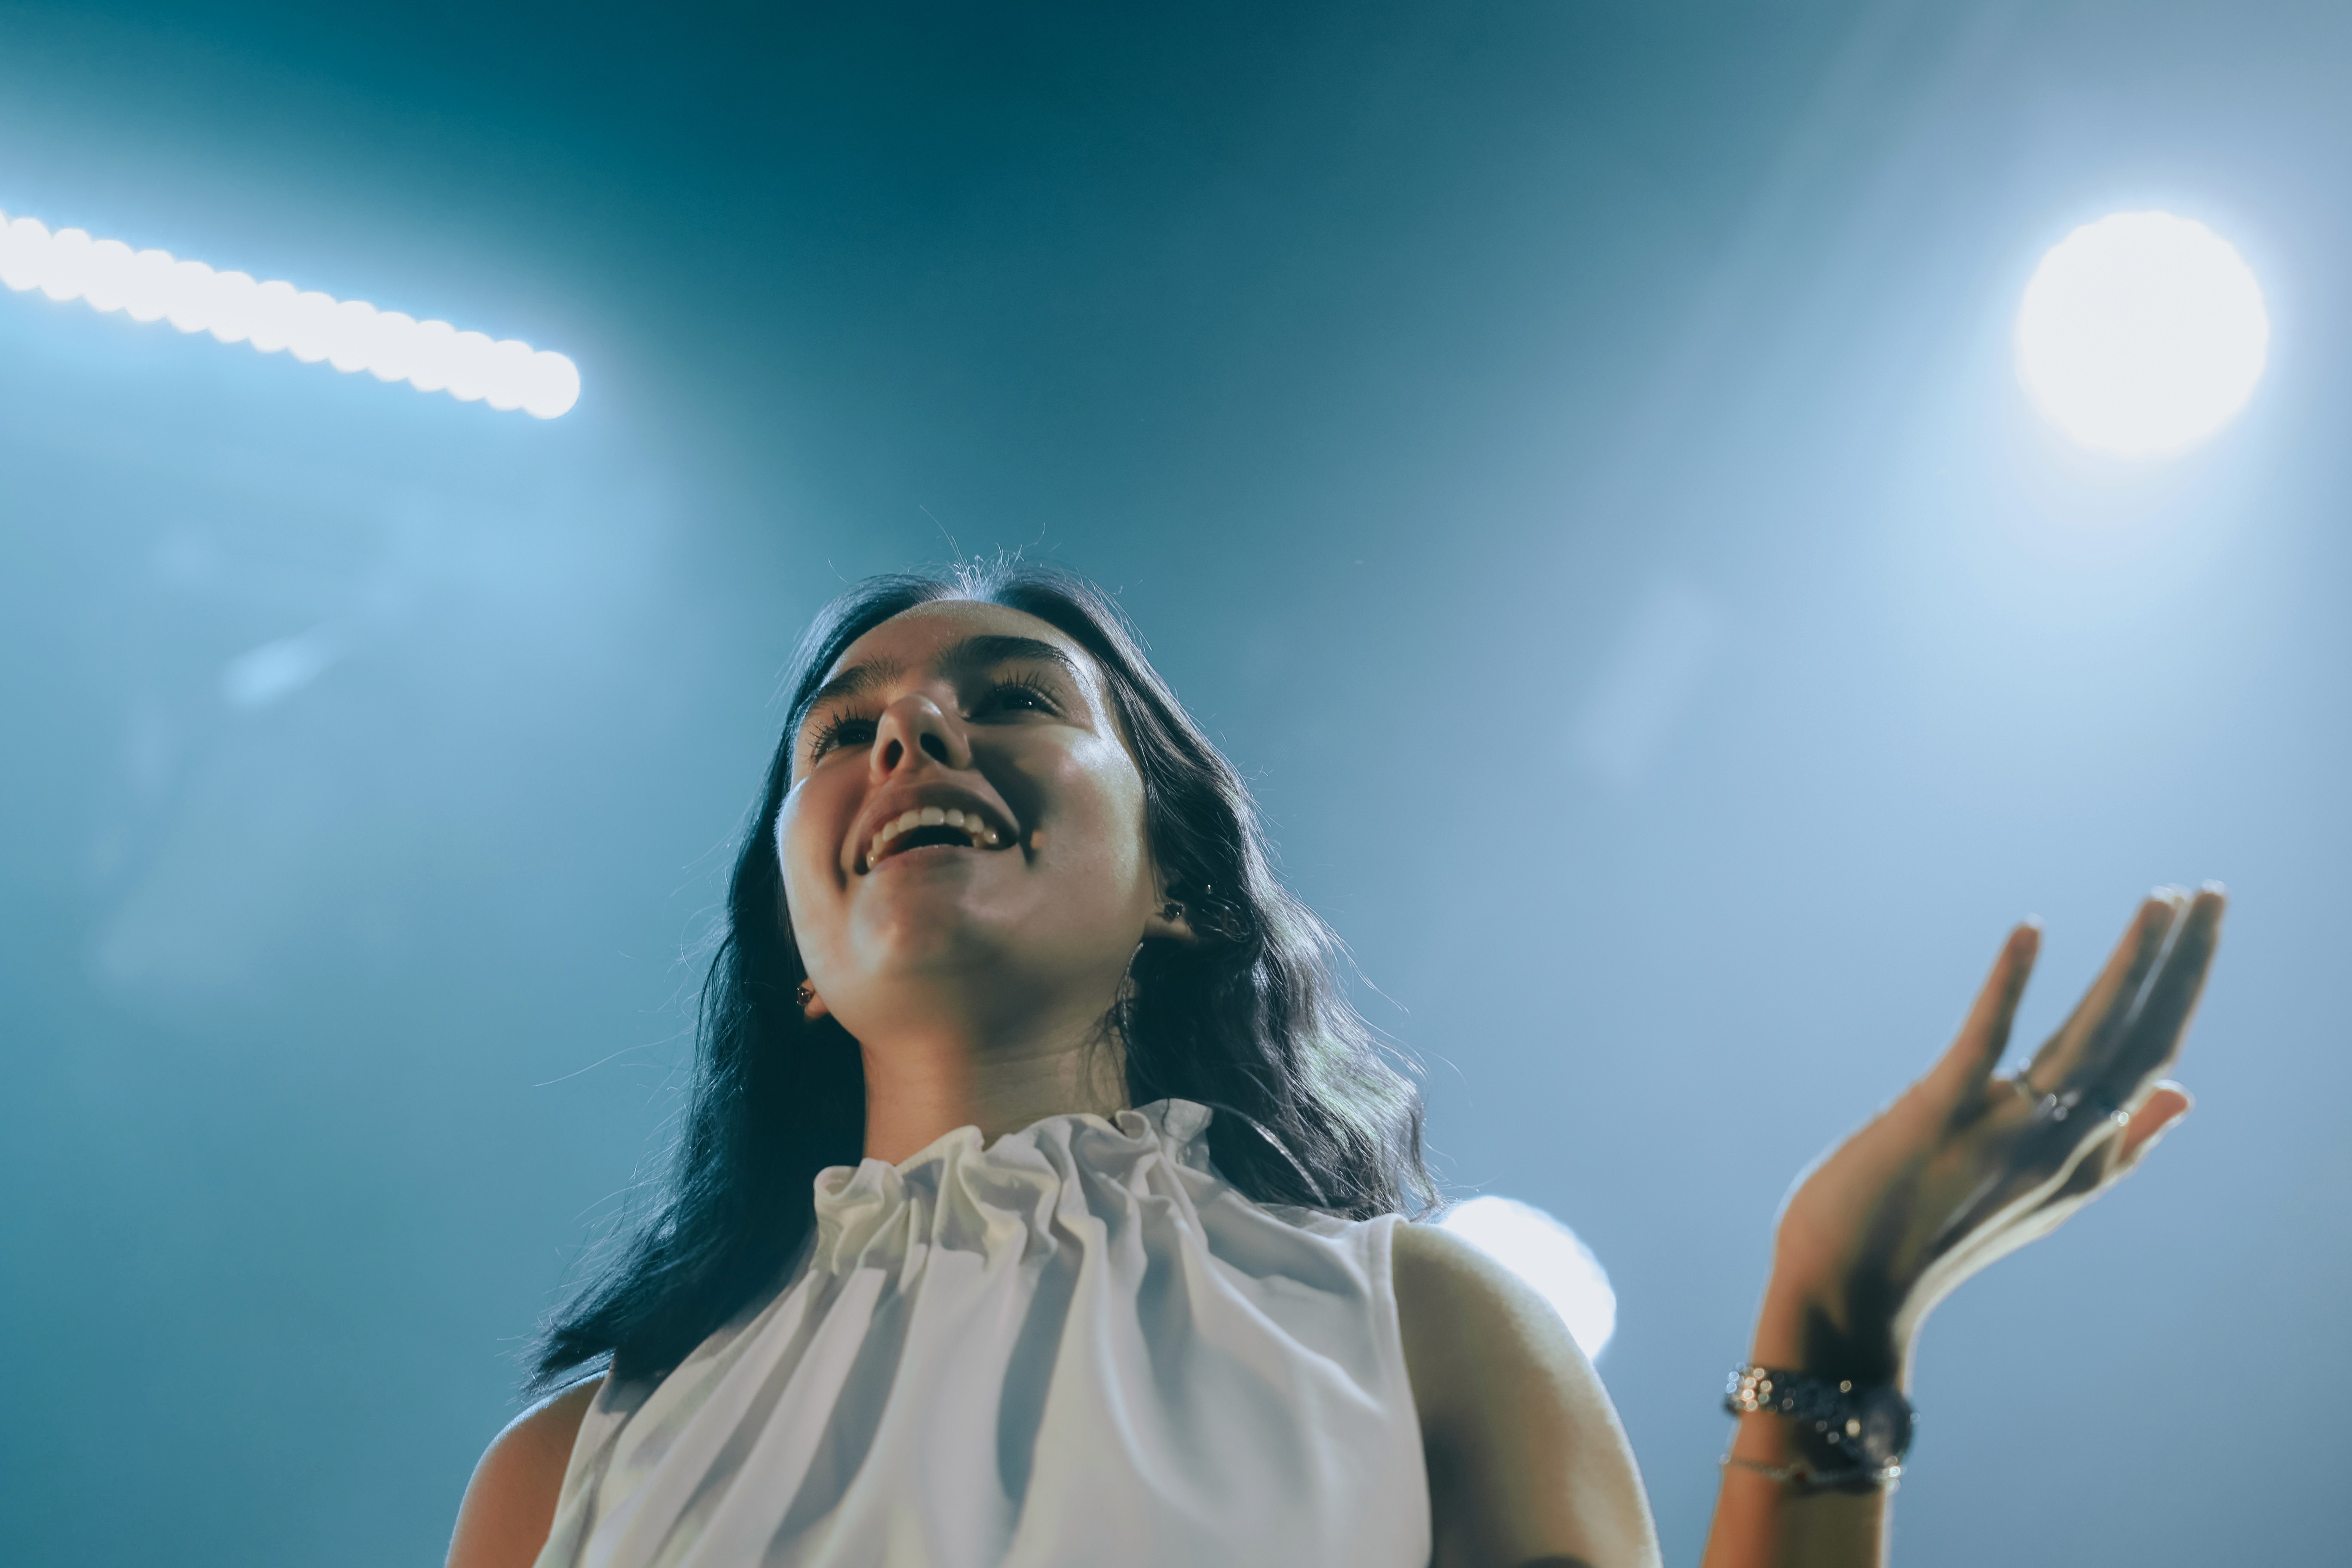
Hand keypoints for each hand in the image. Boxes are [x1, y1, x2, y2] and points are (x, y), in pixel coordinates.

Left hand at [1750, 886, 2224, 1386]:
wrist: (1845, 1293)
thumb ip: (2120, 1146)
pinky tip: (2029, 931)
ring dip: (2127, 965)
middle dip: (2180, 964)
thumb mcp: (2041, 1195)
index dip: (2184, 989)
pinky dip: (2006, 987)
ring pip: (2085, 1038)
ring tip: (2161, 900)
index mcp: (2081, 1156)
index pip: (2153, 1058)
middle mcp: (2057, 1145)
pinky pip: (1982, 1044)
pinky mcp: (1933, 1118)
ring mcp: (2000, 1132)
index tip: (2205, 923)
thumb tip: (2188, 1094)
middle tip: (2212, 891)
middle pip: (2138, 1040)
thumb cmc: (1932, 1233)